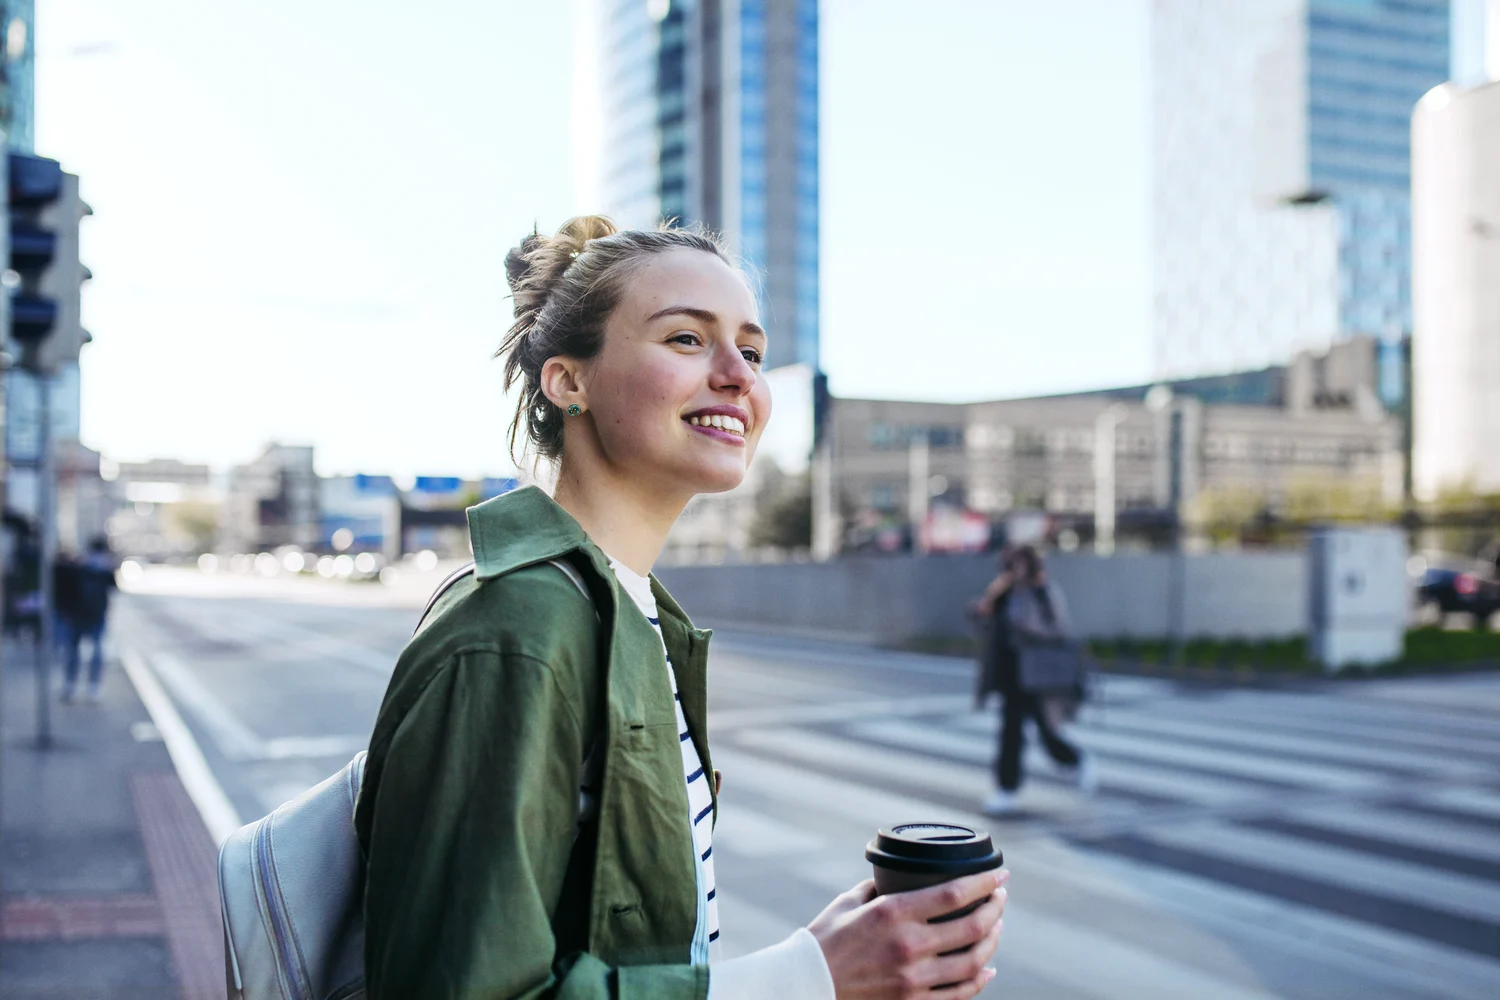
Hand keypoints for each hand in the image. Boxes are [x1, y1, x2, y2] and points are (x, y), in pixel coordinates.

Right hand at [807, 870, 1007, 999]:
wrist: (808, 986)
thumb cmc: (824, 940)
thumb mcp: (849, 902)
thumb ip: (878, 887)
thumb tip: (899, 876)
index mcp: (892, 914)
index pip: (954, 894)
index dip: (985, 883)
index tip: (1000, 874)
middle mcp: (908, 946)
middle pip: (972, 927)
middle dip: (995, 909)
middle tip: (1000, 897)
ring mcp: (913, 979)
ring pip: (972, 961)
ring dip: (992, 942)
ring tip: (996, 927)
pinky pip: (958, 993)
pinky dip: (978, 980)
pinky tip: (986, 968)